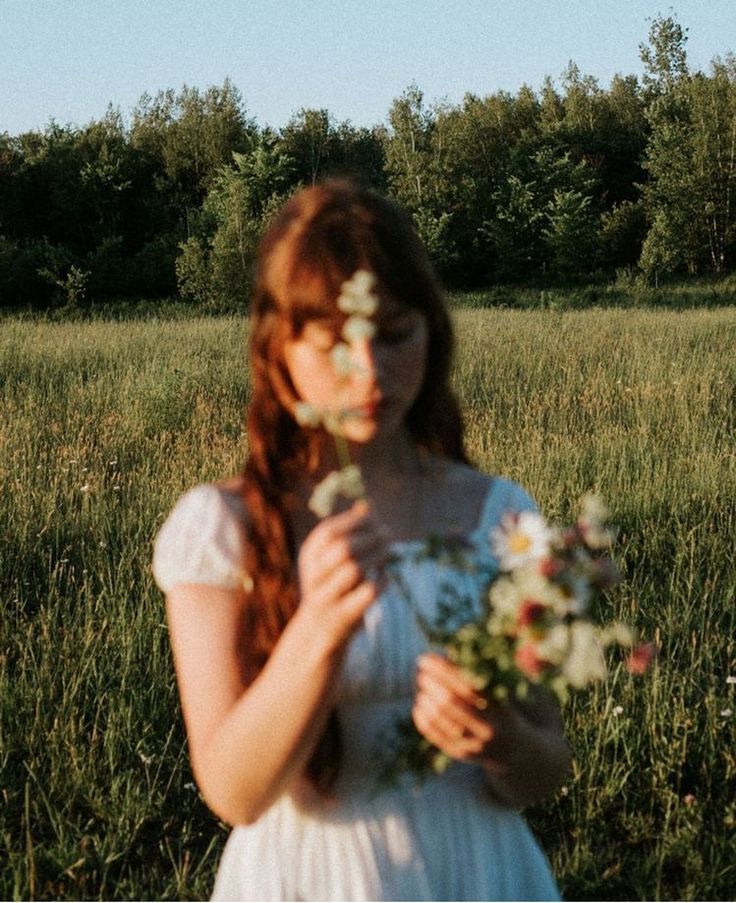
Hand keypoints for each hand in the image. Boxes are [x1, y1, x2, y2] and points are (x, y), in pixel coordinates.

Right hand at [296, 501, 387, 653]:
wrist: (317, 631)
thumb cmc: (330, 584)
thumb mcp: (330, 558)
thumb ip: (346, 532)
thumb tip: (367, 506)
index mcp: (309, 556)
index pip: (330, 532)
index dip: (356, 522)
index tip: (375, 519)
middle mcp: (312, 577)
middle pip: (344, 549)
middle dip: (371, 538)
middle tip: (388, 534)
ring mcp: (325, 598)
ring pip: (355, 570)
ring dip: (378, 558)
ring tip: (389, 553)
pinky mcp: (342, 617)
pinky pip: (367, 594)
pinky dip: (381, 582)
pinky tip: (386, 577)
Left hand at [413, 653, 500, 762]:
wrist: (516, 750)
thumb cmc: (502, 711)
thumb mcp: (499, 692)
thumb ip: (476, 674)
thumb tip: (445, 654)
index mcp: (498, 706)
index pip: (465, 683)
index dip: (441, 669)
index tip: (425, 659)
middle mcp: (487, 727)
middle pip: (449, 701)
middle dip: (430, 683)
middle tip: (421, 673)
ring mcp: (473, 743)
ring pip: (439, 718)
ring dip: (425, 699)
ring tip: (421, 689)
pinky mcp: (461, 754)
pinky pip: (435, 735)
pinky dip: (423, 719)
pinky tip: (420, 706)